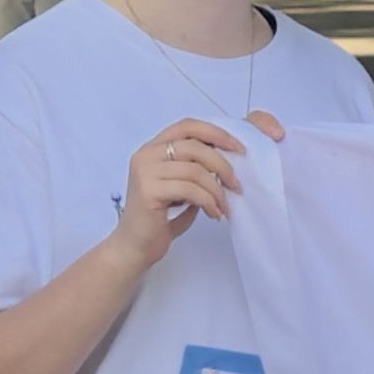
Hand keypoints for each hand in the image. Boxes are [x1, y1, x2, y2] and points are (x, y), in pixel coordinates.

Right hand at [115, 117, 242, 248]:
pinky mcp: (148, 190)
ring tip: (224, 206)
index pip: (187, 125)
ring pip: (195, 170)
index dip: (216, 133)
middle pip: (195, 146)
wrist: (135, 248)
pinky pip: (190, 189)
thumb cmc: (159, 219)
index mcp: (153, 148)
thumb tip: (229, 160)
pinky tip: (214, 214)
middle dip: (222, 165)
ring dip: (217, 190)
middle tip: (237, 185)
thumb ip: (196, 169)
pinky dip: (208, 202)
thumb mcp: (181, 187)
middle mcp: (146, 155)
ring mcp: (144, 171)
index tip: (238, 148)